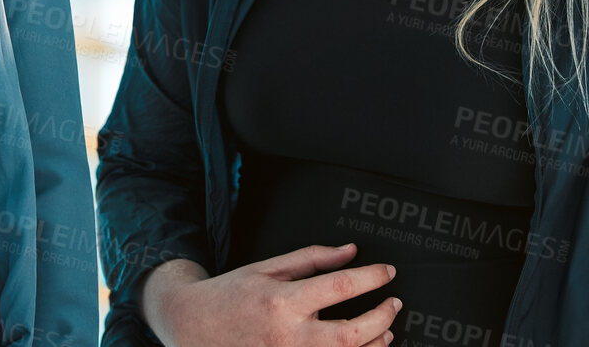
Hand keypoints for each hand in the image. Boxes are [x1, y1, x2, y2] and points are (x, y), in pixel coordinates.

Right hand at [146, 243, 400, 346]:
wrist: (194, 326)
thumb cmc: (231, 294)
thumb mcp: (268, 267)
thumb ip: (312, 259)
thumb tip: (350, 251)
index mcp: (282, 300)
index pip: (340, 286)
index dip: (371, 277)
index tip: (387, 272)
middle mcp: (287, 335)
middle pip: (351, 333)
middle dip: (381, 316)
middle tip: (394, 303)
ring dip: (375, 344)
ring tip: (386, 328)